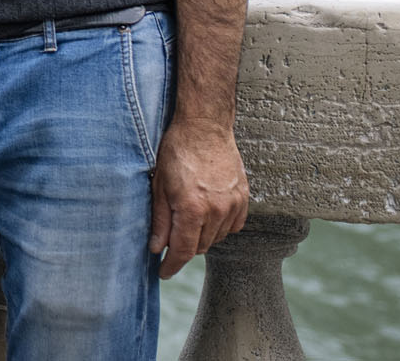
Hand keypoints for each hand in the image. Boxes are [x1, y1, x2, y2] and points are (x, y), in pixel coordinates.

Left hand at [149, 116, 248, 278]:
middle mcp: (216, 211)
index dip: (172, 266)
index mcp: (192, 208)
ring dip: (201, 237)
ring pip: (216, 238)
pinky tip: (207, 214)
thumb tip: (156, 248)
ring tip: (187, 219)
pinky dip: (219, 227)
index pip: (184, 251)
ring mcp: (233, 205)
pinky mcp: (243, 198)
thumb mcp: (159, 185)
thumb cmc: (177, 151)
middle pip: (200, 247)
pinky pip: (232, 226)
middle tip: (169, 239)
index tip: (163, 273)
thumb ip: (159, 220)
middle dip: (183, 248)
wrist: (205, 127)